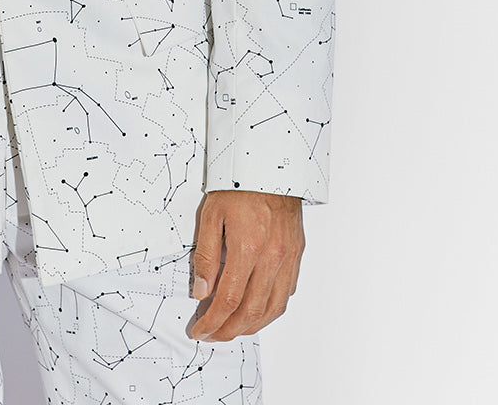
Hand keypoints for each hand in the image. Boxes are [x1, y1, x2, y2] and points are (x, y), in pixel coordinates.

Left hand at [188, 190, 303, 341]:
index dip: (212, 321)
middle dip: (229, 331)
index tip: (200, 330)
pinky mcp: (297, 254)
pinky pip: (287, 293)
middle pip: (252, 312)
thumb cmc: (238, 184)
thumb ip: (206, 256)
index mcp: (247, 247)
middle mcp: (272, 257)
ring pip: (273, 308)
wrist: (269, 163)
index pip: (228, 300)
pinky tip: (258, 310)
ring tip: (232, 330)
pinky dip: (271, 310)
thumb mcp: (210, 214)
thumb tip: (201, 292)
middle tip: (212, 336)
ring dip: (252, 327)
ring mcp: (289, 257)